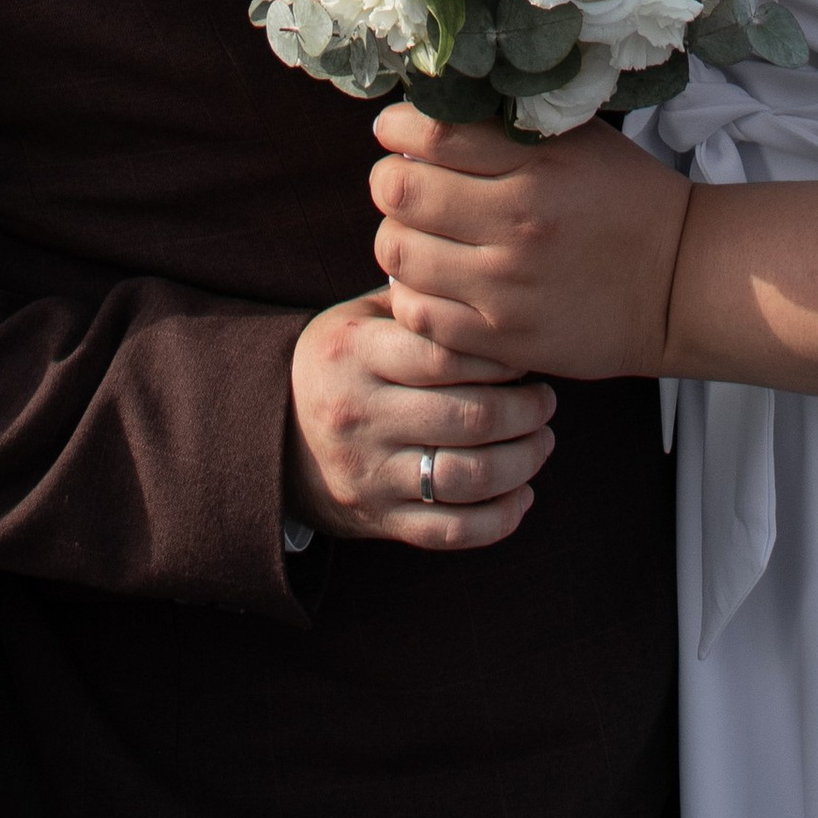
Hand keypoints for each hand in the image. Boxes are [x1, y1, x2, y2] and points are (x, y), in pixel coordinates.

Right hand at [285, 290, 555, 549]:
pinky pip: (451, 531)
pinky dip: (500, 518)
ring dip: (523, 462)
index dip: (499, 355)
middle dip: (525, 411)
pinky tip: (522, 494)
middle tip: (546, 400)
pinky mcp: (379, 519)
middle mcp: (360, 415)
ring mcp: (369, 473)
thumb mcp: (358, 318)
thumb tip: (492, 286)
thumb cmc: (339, 363)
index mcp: (355, 353)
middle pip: (468, 417)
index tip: (526, 353)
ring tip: (542, 441)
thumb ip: (417, 302)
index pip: (444, 354)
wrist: (272, 436)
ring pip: (468, 478)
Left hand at [369, 107, 690, 379]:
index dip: (396, 127)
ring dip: (397, 236)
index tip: (396, 131)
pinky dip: (411, 292)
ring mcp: (508, 286)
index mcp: (540, 162)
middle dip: (390, 180)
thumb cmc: (625, 200)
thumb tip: (427, 107)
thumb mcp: (579, 140)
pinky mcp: (504, 338)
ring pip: (398, 253)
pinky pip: (419, 313)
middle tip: (404, 181)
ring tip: (417, 232)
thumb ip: (507, 123)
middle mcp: (520, 222)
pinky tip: (433, 279)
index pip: (431, 132)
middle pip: (400, 191)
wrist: (681, 284)